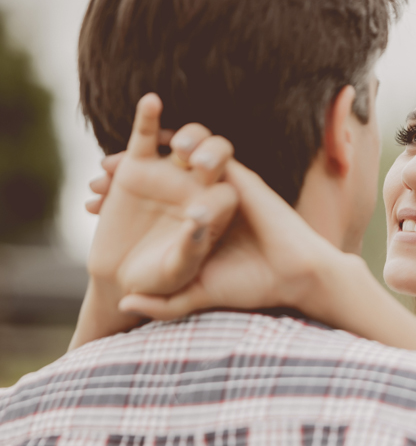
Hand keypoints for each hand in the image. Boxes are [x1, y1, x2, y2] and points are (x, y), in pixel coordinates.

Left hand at [85, 99, 353, 321]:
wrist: (292, 277)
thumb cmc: (249, 288)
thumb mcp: (195, 295)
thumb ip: (163, 304)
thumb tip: (124, 303)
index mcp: (194, 227)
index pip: (152, 206)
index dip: (122, 199)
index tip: (93, 201)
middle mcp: (206, 204)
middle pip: (162, 179)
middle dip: (130, 169)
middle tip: (100, 172)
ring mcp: (224, 190)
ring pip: (186, 160)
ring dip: (158, 150)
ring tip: (128, 158)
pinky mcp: (242, 179)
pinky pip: (215, 150)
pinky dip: (193, 141)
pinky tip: (166, 141)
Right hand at [87, 94, 237, 294]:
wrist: (122, 277)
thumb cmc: (160, 279)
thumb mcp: (178, 270)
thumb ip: (190, 249)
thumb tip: (196, 221)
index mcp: (217, 210)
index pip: (228, 192)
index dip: (219, 197)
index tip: (198, 215)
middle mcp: (198, 186)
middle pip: (216, 156)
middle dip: (213, 154)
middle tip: (202, 163)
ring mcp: (169, 173)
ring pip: (185, 142)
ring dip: (187, 138)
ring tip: (178, 148)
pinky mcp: (136, 167)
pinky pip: (145, 136)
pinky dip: (148, 117)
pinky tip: (151, 101)